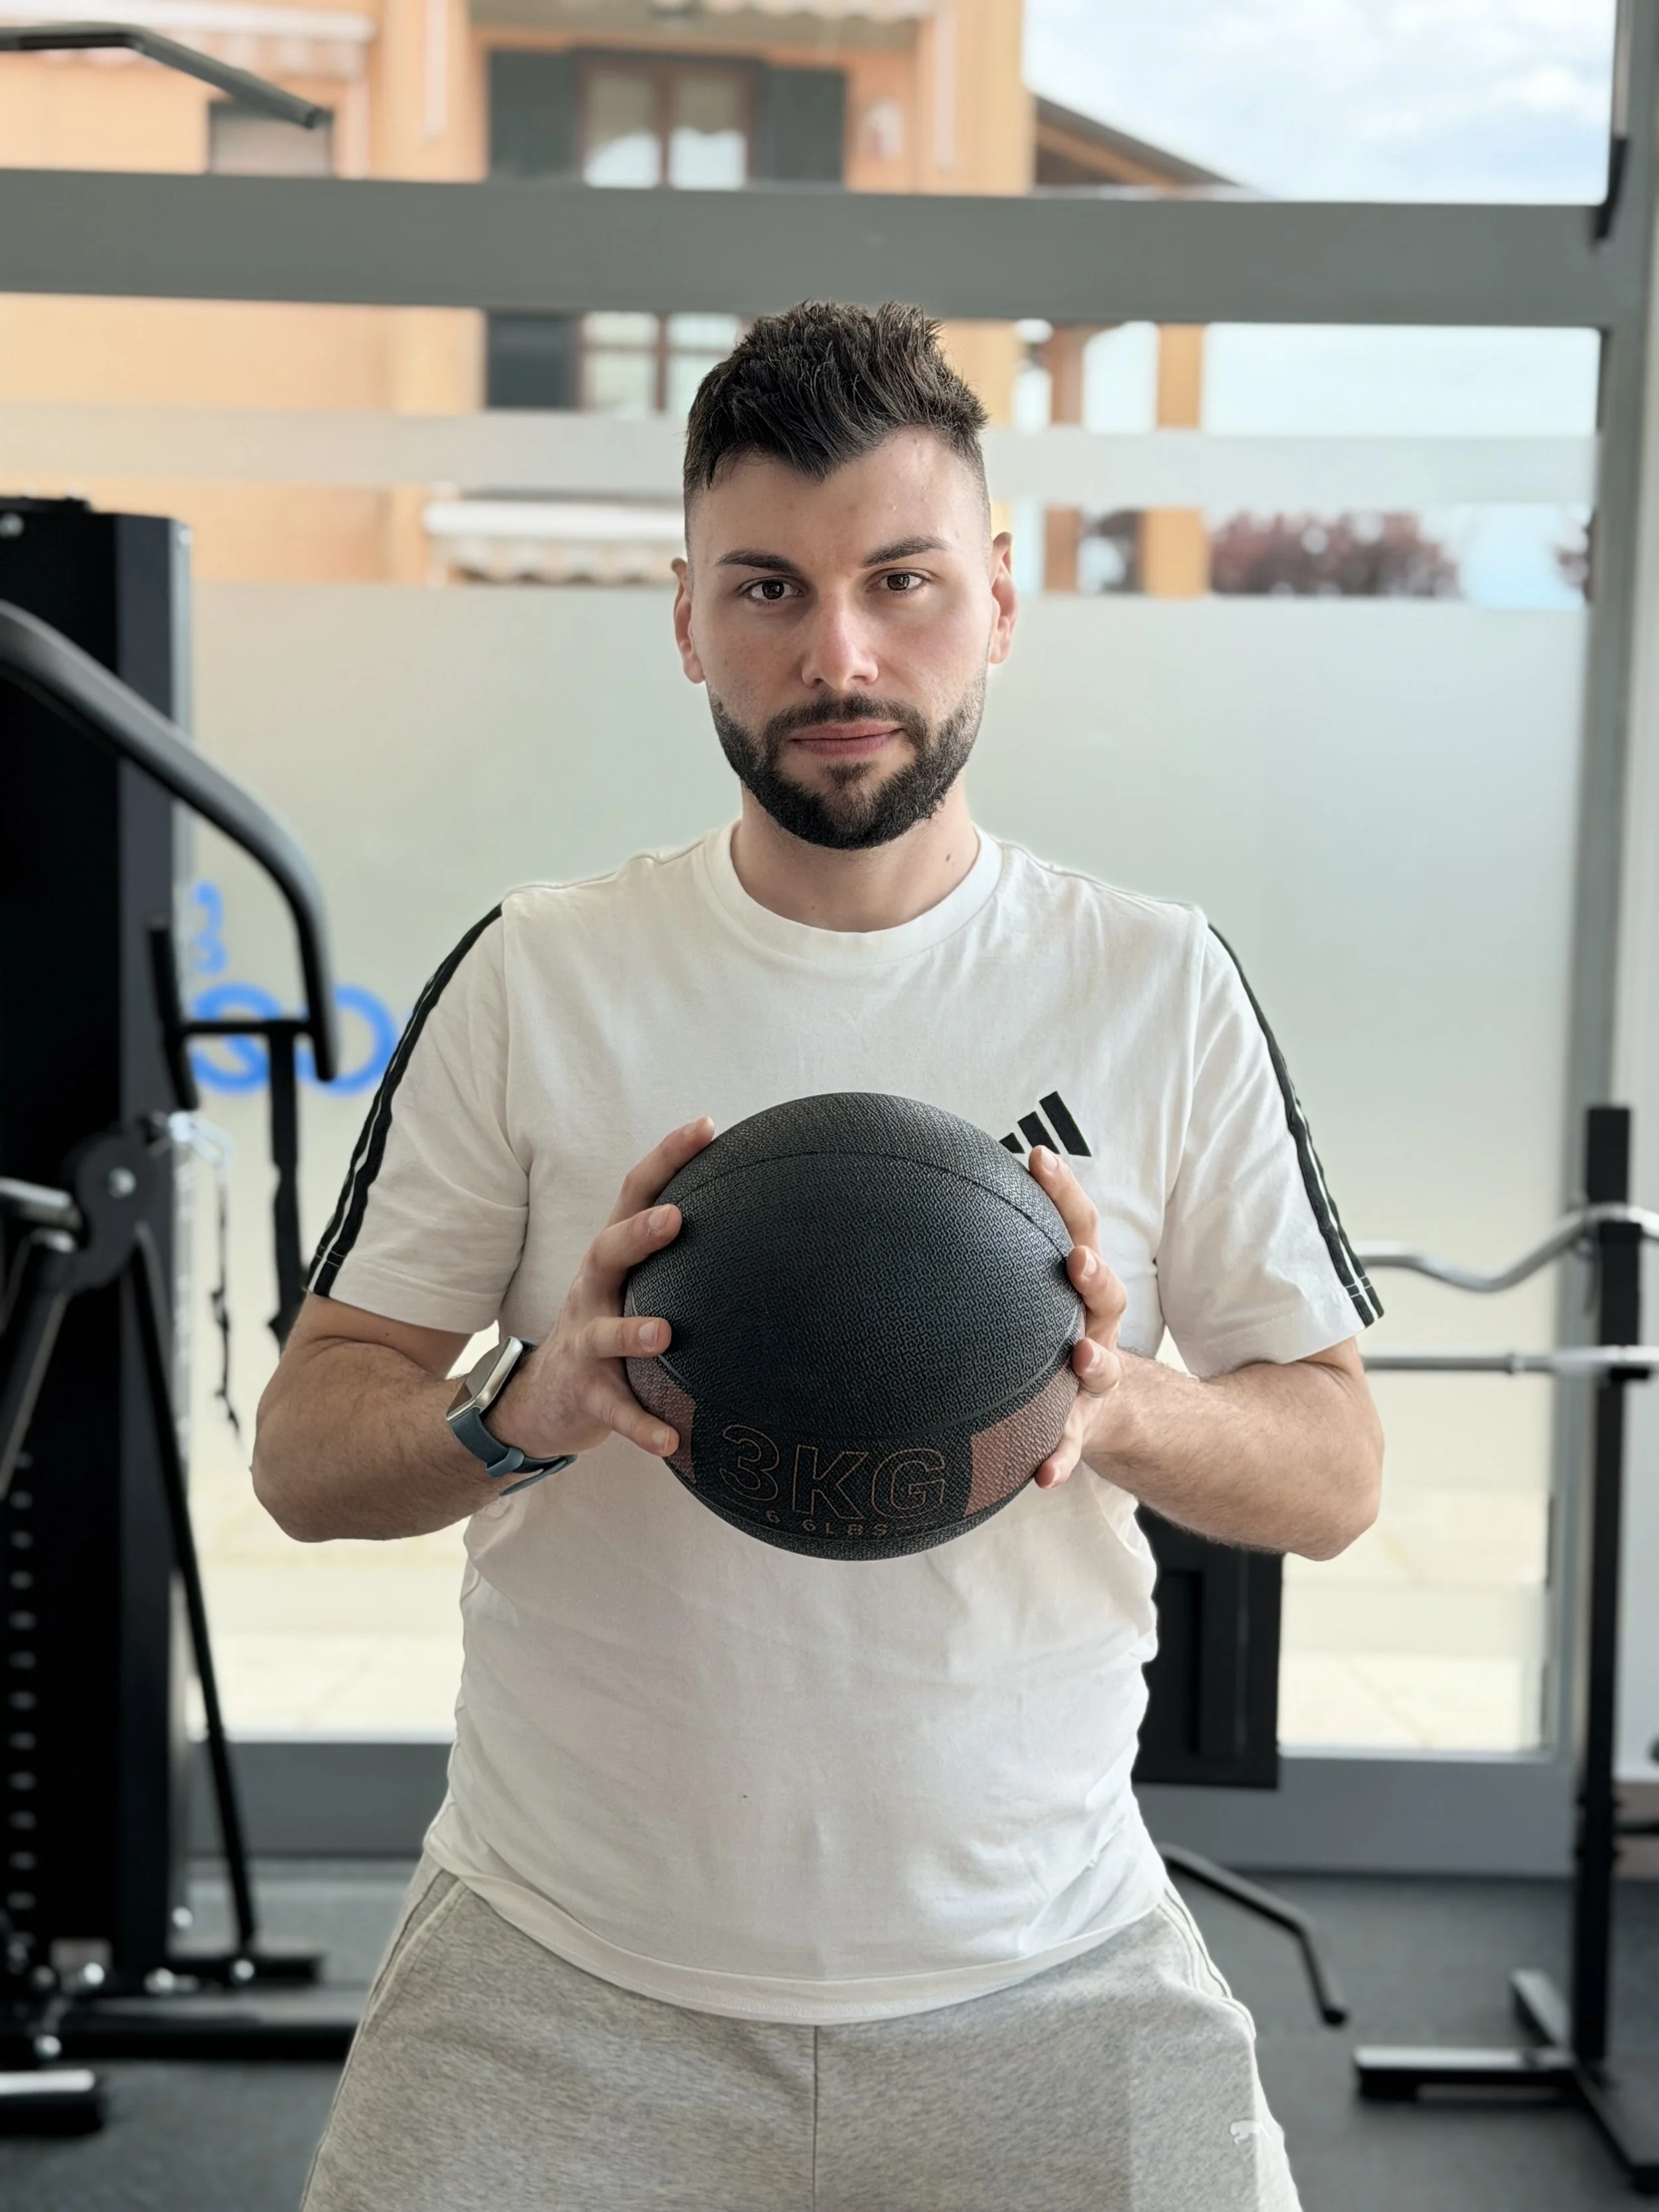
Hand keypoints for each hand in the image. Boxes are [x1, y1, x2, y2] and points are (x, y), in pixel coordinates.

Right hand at [486, 1117, 713, 1461]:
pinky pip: (614, 1412)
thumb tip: (765, 1213)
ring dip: (633, 1332)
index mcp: (613, 1257)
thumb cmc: (610, 1328)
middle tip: (675, 1218)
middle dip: (638, 1233)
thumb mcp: (634, 1283)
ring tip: (664, 1334)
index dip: (666, 1157)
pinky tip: (673, 1442)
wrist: (541, 1400)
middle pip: (607, 1250)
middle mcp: (593, 1290)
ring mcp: (585, 1343)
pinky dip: (641, 1426)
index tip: (707, 1126)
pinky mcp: (586, 1395)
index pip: (634, 1194)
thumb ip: (679, 1252)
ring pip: (605, 1333)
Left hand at [1026, 1146, 1127, 1486]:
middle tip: (1076, 1261)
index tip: (1038, 1157)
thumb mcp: (1031, 1289)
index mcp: (1079, 1285)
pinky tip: (1041, 1477)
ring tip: (1081, 1359)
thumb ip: (992, 1252)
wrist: (1100, 1409)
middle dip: (1094, 1274)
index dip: (1064, 1192)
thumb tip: (905, 1192)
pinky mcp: (1082, 1427)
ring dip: (1095, 1362)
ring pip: (1102, 1367)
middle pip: (1107, 1292)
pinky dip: (1060, 1458)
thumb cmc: (1044, 1331)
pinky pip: (1072, 1444)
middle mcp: (1094, 1326)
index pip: (1079, 1227)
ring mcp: (1093, 1378)